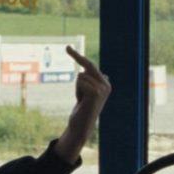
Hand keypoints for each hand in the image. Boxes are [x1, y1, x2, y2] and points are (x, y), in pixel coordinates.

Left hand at [54, 46, 110, 163]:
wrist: (81, 126)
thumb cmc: (82, 109)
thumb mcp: (88, 93)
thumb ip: (93, 83)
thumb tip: (101, 75)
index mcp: (105, 83)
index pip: (90, 66)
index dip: (78, 56)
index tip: (67, 47)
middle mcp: (107, 84)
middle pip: (88, 65)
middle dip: (77, 57)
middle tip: (67, 47)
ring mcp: (103, 89)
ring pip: (81, 76)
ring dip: (77, 88)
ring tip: (81, 100)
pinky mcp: (96, 93)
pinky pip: (80, 81)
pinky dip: (77, 91)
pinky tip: (81, 101)